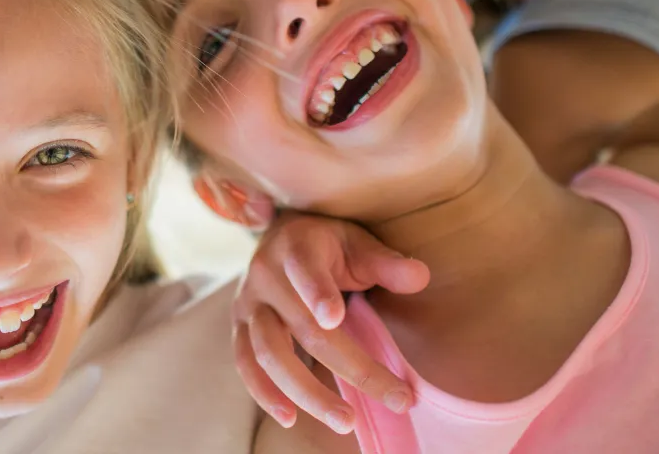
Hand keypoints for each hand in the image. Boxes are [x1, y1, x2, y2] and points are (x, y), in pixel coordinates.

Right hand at [233, 212, 429, 432]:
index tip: (335, 318)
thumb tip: (420, 277)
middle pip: (304, 328)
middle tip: (395, 397)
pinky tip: (290, 417)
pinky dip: (263, 393)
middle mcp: (265, 276)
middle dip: (352, 367)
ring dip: (307, 392)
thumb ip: (385, 262)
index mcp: (295, 248)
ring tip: (345, 421)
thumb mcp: (356, 243)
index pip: (304, 270)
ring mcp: (248, 304)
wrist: (279, 237)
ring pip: (270, 354)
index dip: (317, 293)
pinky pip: (245, 364)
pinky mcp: (239, 328)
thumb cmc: (326, 244)